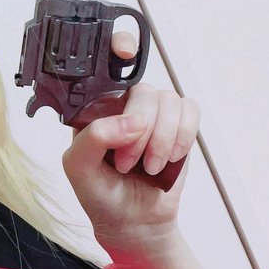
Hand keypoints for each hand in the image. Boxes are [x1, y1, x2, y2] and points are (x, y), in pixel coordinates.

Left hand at [61, 31, 200, 252]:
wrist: (132, 221)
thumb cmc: (99, 192)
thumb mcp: (78, 167)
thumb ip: (94, 138)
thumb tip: (131, 122)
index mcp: (95, 106)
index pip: (106, 64)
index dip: (119, 47)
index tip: (126, 52)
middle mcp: (125, 103)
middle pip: (142, 91)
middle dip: (140, 130)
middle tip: (127, 162)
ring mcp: (154, 112)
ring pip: (168, 102)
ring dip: (160, 140)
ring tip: (146, 167)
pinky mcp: (179, 125)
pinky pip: (190, 112)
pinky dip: (182, 137)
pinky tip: (167, 159)